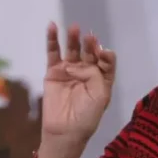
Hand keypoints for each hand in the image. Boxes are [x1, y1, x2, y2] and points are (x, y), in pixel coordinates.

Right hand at [41, 22, 116, 147]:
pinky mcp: (53, 72)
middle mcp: (87, 71)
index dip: (105, 55)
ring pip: (72, 50)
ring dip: (73, 38)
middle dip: (90, 45)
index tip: (103, 53)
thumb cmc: (88, 115)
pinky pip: (53, 53)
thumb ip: (95, 74)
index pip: (105, 60)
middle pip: (89, 52)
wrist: (65, 131)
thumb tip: (82, 61)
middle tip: (89, 38)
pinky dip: (52, 40)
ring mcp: (69, 70)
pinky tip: (52, 27)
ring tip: (74, 28)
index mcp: (102, 77)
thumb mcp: (100, 94)